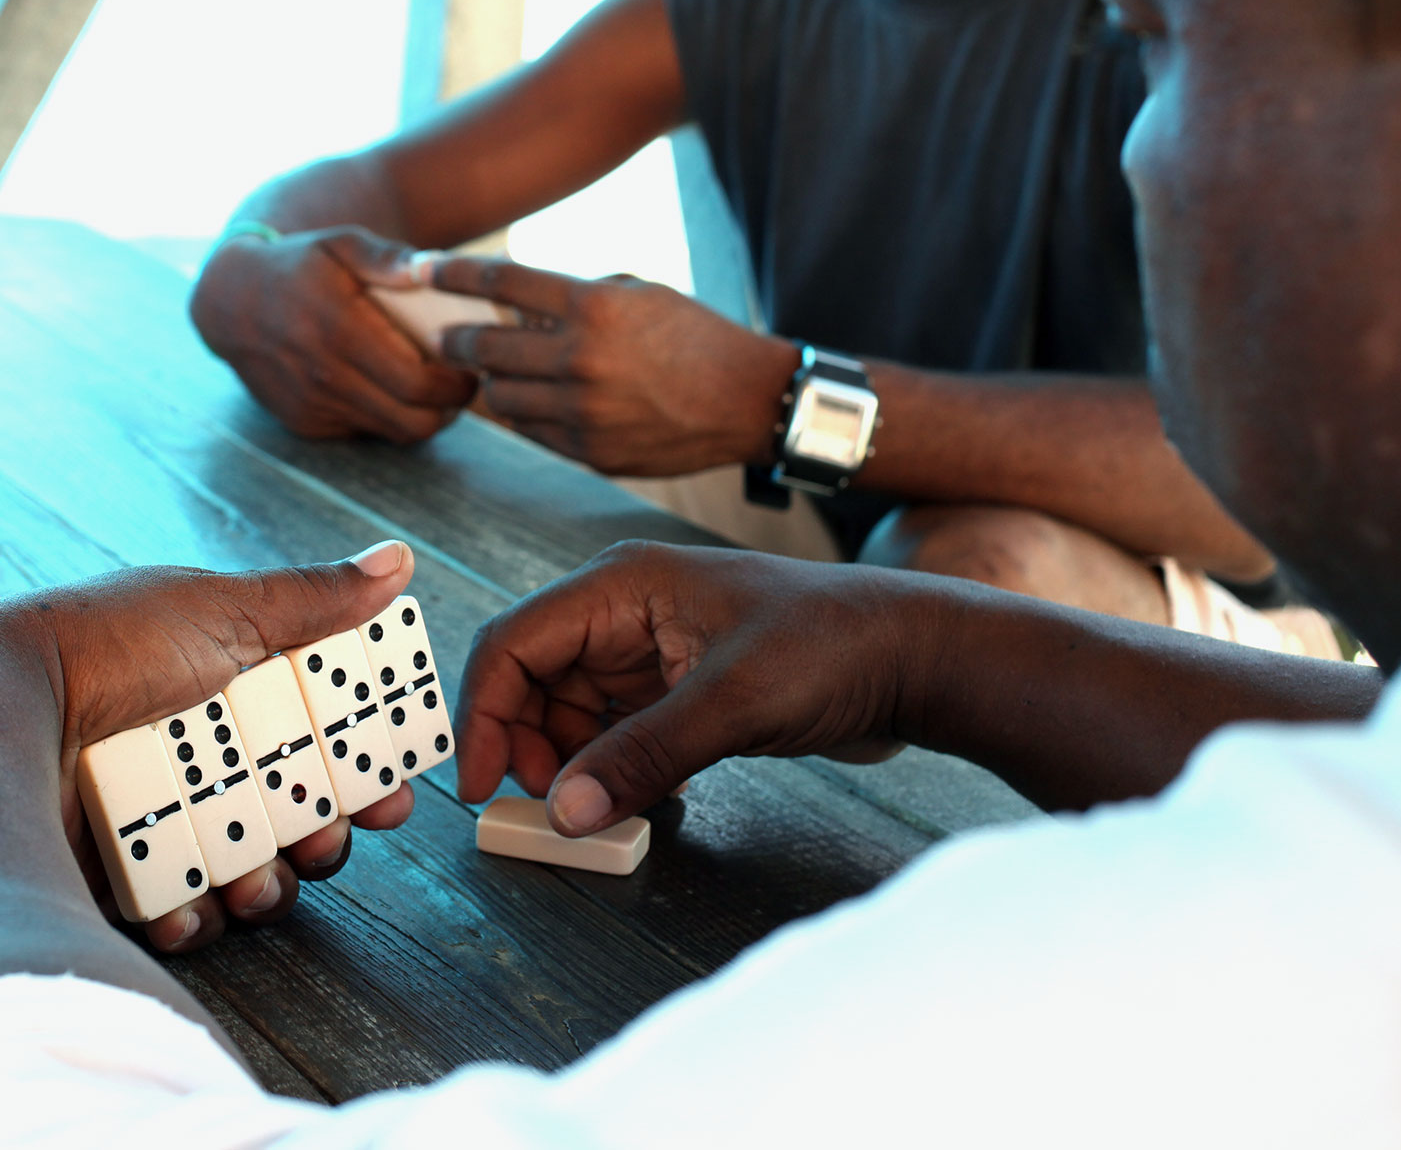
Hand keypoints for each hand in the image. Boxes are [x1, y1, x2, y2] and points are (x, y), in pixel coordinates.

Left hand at [0, 541, 421, 953]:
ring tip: (249, 880)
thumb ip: (313, 600)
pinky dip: (188, 915)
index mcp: (225, 693)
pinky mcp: (117, 875)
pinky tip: (186, 907)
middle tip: (323, 842)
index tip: (391, 796)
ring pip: (243, 874)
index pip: (314, 743)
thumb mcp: (221, 609)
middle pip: (289, 817)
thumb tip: (397, 561)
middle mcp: (195, 757)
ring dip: (262, 886)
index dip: (358, 773)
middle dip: (319, 840)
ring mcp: (157, 819)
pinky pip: (176, 910)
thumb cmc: (106, 644)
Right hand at [190, 227, 478, 442]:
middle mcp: (325, 374)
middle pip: (413, 420)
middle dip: (449, 409)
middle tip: (461, 385)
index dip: (457, 386)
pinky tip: (388, 390)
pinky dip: (385, 417)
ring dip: (421, 417)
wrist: (230, 300)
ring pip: (392, 433)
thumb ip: (386, 257)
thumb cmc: (299, 265)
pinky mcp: (304, 422)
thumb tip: (431, 268)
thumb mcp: (339, 243)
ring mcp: (313, 404)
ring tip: (433, 389)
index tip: (471, 369)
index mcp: (340, 328)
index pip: (418, 382)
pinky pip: (363, 431)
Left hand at [428, 256, 797, 474]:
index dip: (452, 275)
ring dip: (489, 382)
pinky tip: (529, 401)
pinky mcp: (589, 451)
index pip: (500, 283)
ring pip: (500, 398)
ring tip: (491, 371)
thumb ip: (572, 296)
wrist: (746, 400)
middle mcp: (580, 359)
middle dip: (456, 340)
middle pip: (486, 348)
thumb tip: (512, 306)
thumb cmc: (693, 336)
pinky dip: (523, 413)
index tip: (422, 270)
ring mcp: (582, 411)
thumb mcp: (635, 293)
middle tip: (444, 336)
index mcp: (592, 308)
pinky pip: (531, 432)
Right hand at [458, 542, 938, 835]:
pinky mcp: (680, 689)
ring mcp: (652, 652)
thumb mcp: (732, 702)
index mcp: (621, 585)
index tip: (483, 784)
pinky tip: (642, 801)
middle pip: (532, 681)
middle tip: (548, 811)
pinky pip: (615, 734)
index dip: (485, 714)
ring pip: (570, 715)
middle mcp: (625, 612)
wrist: (918, 659)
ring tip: (598, 814)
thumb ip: (642, 758)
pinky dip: (613, 771)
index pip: (514, 643)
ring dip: (571, 767)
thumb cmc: (834, 645)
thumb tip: (565, 812)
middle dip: (526, 748)